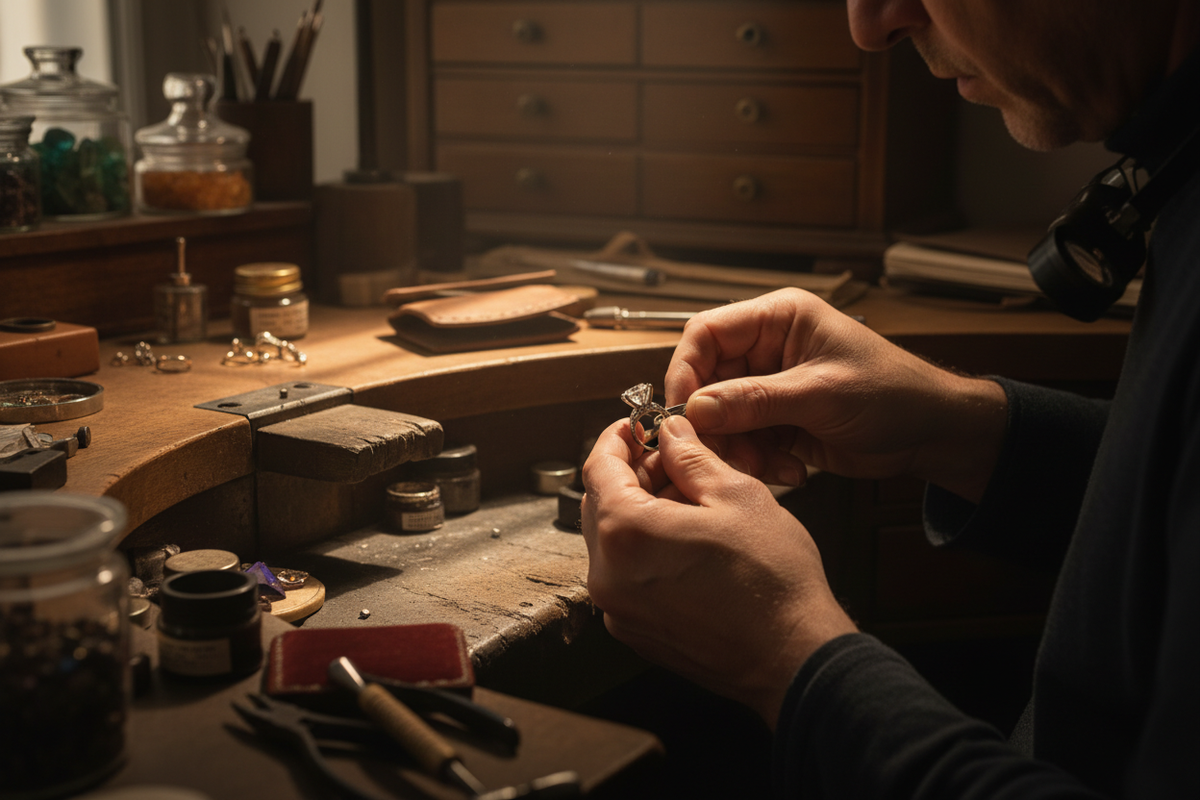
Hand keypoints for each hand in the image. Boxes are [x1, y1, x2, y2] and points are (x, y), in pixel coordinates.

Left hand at [581, 414, 856, 727]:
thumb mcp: (736, 495)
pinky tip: (686, 538)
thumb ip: (691, 458)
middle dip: (631, 474)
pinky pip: (626, 575)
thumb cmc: (772, 583)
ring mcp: (619, 609)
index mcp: (625, 534)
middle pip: (600, 504)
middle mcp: (608, 577)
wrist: (794, 657)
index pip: (598, 468)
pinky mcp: (636, 631)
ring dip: (640, 511)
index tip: (635, 426)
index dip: (617, 439)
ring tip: (689, 498)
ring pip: (613, 541)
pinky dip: (645, 549)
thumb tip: (672, 434)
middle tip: (671, 457)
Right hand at [667, 288, 1006, 502]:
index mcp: (779, 319)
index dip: (686, 370)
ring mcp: (770, 387)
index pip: (707, 333)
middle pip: (707, 381)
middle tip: (724, 453)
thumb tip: (695, 407)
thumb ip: (755, 399)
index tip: (681, 411)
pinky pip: (744, 441)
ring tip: (769, 466)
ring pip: (721, 418)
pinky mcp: (777, 420)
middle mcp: (768, 349)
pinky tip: (790, 471)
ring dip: (737, 449)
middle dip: (715, 422)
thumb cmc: (894, 394)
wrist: (933, 434)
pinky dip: (758, 461)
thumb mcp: (822, 393)